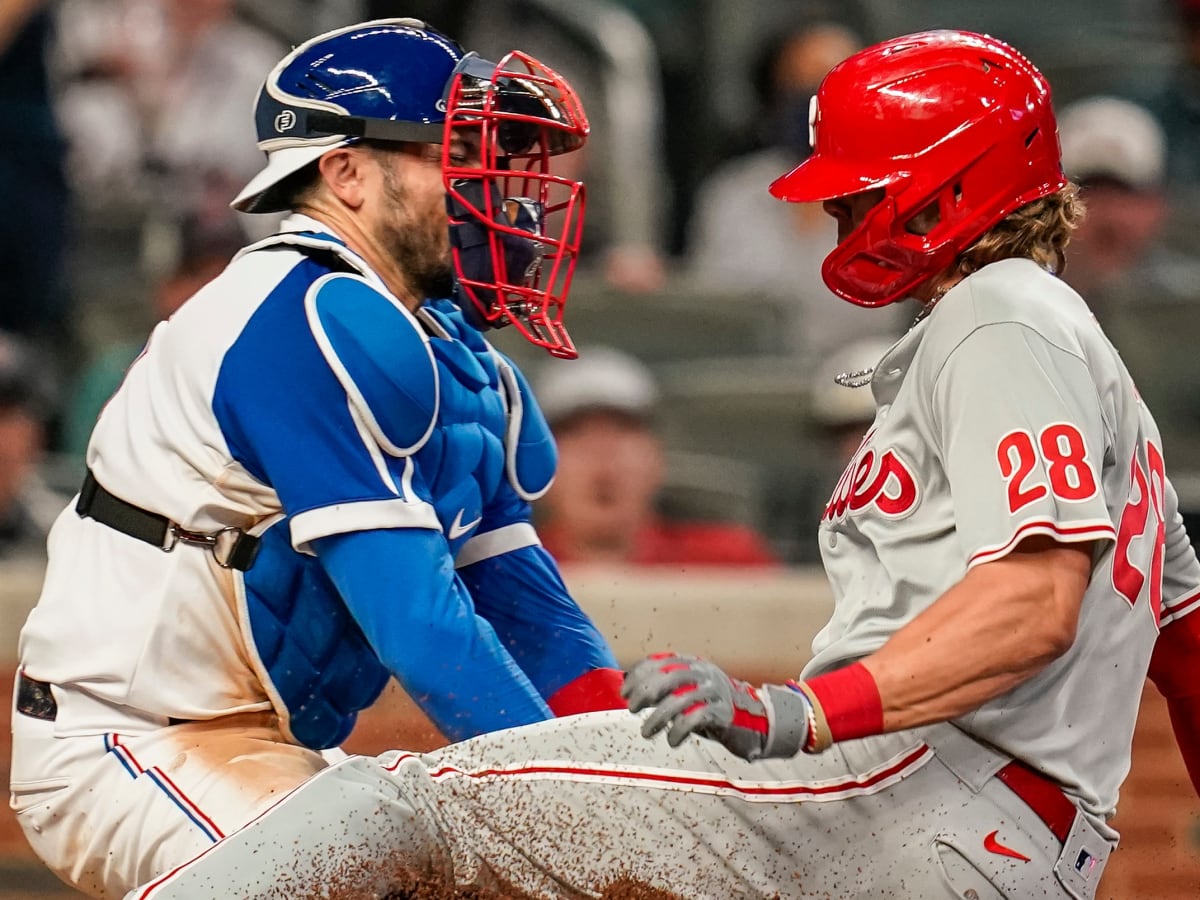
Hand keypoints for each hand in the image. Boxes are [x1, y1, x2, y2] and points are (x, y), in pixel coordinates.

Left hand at [621, 653, 811, 760]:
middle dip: (645, 693)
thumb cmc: (715, 707)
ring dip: (658, 718)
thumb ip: (664, 689)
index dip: (640, 674)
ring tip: (647, 732)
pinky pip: (695, 718)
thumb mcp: (688, 693)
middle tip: (632, 708)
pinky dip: (678, 730)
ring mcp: (715, 691)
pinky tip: (672, 740)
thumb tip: (629, 686)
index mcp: (693, 664)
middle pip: (668, 677)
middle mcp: (704, 673)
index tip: (625, 691)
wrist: (757, 721)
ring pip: (679, 700)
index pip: (661, 661)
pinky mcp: (723, 712)